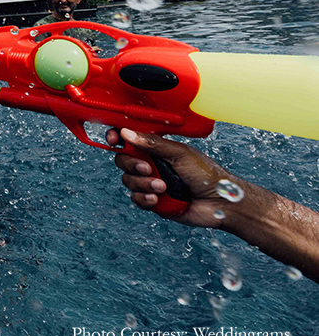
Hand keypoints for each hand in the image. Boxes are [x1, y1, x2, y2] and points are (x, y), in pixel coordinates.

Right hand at [106, 128, 238, 227]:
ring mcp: (150, 183)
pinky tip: (158, 199)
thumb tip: (126, 132)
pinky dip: (144, 199)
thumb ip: (153, 143)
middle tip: (148, 168)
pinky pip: (136, 199)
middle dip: (132, 165)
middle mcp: (151, 164)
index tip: (114, 140)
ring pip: (128, 180)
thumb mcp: (180, 154)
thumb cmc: (206, 174)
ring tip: (162, 187)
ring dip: (143, 184)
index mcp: (156, 148)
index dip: (117, 138)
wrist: (220, 203)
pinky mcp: (152, 201)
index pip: (129, 140)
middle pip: (123, 160)